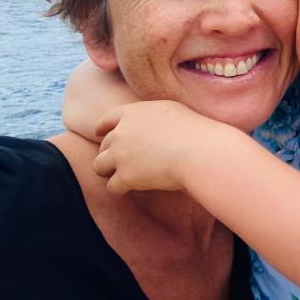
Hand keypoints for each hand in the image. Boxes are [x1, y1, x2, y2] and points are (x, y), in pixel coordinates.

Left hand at [92, 100, 222, 194]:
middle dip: (111, 154)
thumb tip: (147, 125)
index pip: (107, 119)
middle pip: (104, 145)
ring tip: (124, 176)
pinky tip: (133, 188)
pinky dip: (121, 188)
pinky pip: (112, 186)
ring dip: (109, 171)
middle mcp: (121, 132)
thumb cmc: (194, 131)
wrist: (200, 152)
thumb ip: (151, 117)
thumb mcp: (170, 110)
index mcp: (132, 113)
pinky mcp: (125, 177)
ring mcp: (120, 155)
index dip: (102, 128)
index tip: (99, 134)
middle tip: (124, 162)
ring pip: (99, 166)